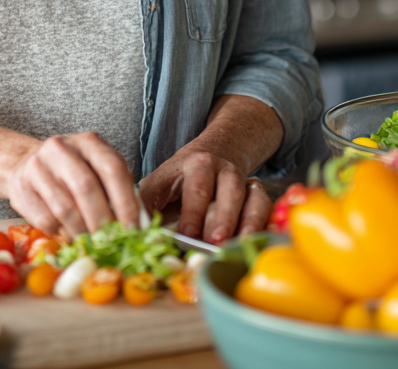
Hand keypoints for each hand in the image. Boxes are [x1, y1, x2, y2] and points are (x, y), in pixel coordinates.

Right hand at [7, 131, 139, 238]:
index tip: (133, 229)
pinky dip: (61, 234)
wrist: (26, 165)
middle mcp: (62, 147)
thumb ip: (117, 192)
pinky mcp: (21, 186)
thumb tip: (140, 226)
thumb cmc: (72, 173)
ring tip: (91, 244)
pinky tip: (69, 236)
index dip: (125, 201)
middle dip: (102, 221)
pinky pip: (45, 219)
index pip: (112, 168)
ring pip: (65, 207)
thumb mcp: (97, 171)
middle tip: (111, 243)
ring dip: (81, 233)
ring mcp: (38, 165)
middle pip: (86, 188)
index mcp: (89, 141)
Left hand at [138, 147, 271, 243]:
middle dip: (223, 216)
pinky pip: (265, 206)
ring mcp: (243, 180)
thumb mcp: (160, 182)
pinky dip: (264, 223)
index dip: (193, 211)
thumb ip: (146, 203)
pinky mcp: (258, 192)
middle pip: (229, 189)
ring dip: (247, 222)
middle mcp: (223, 169)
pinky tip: (257, 242)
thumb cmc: (180, 177)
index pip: (196, 186)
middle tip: (215, 241)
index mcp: (196, 164)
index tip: (187, 234)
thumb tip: (132, 229)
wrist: (215, 152)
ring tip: (240, 245)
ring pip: (251, 197)